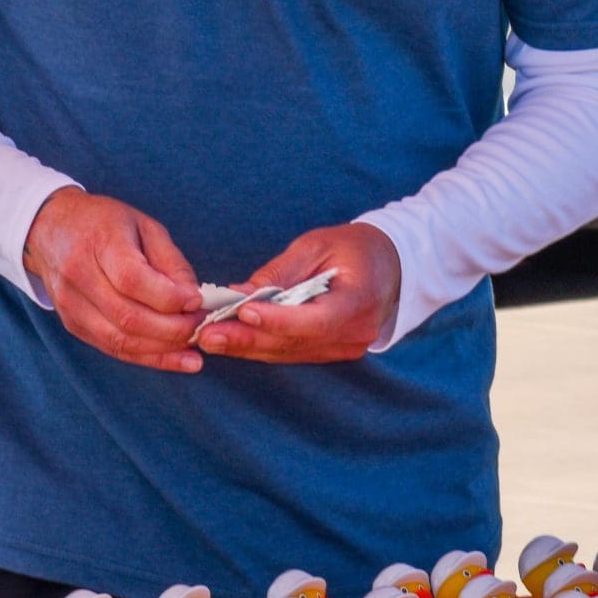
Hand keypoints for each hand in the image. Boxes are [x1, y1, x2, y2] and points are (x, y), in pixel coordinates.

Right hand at [21, 187, 204, 370]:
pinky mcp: (72, 324)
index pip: (133, 280)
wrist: (51, 229)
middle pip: (128, 317)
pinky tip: (175, 359)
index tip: (197, 301)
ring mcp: (72, 304)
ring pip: (120, 340)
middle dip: (173, 329)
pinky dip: (147, 358)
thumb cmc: (103, 223)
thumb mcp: (144, 226)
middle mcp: (79, 275)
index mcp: (100, 242)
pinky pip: (113, 349)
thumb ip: (171, 262)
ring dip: (163, 350)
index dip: (169, 297)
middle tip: (202, 327)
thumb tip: (195, 299)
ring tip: (193, 347)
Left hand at [194, 222, 401, 363]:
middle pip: (294, 342)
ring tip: (208, 338)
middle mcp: (354, 333)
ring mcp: (345, 347)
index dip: (277, 319)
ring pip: (288, 352)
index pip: (314, 320)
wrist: (391, 266)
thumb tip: (239, 294)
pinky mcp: (331, 351)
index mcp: (358, 300)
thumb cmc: (353, 248)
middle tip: (206, 334)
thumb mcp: (317, 245)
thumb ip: (279, 273)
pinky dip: (261, 345)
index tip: (243, 312)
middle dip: (247, 339)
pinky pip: (291, 352)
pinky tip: (230, 340)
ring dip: (246, 346)